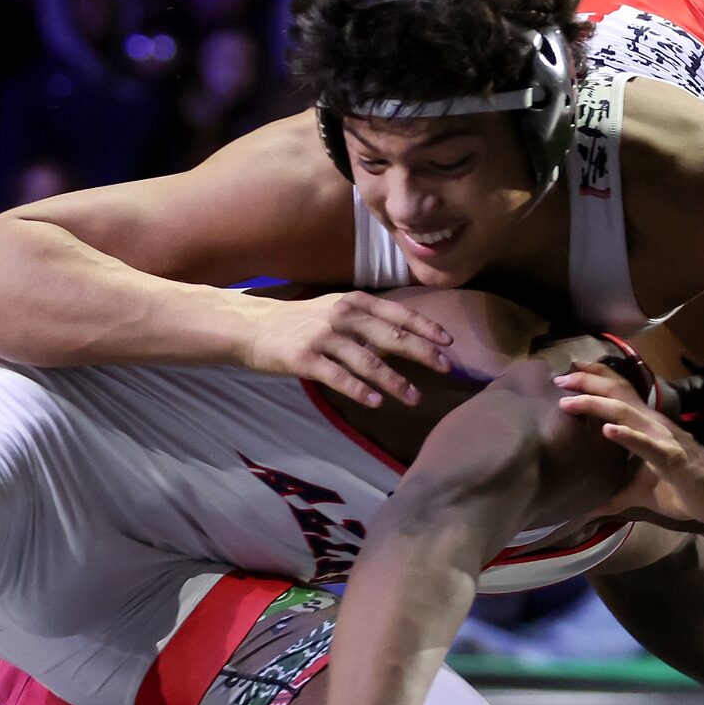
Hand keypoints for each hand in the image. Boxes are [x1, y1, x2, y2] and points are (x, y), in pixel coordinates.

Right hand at [240, 290, 453, 408]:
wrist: (253, 327)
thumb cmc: (301, 322)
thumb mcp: (336, 309)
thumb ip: (367, 320)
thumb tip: (407, 335)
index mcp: (354, 301)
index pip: (398, 313)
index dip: (426, 327)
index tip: (449, 342)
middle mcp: (342, 316)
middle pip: (391, 336)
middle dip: (423, 353)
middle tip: (447, 368)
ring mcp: (324, 337)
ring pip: (369, 362)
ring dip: (396, 382)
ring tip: (415, 398)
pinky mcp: (306, 359)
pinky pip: (339, 378)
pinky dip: (360, 391)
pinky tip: (377, 403)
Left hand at [552, 364, 703, 524]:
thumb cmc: (681, 488)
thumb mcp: (638, 491)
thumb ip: (614, 497)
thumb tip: (588, 512)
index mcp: (645, 425)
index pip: (618, 391)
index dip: (593, 377)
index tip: (566, 373)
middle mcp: (652, 424)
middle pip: (617, 392)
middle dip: (588, 382)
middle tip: (560, 379)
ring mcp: (662, 439)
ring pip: (627, 412)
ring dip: (597, 404)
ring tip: (570, 402)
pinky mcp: (672, 459)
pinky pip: (648, 445)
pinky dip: (628, 436)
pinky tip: (608, 431)